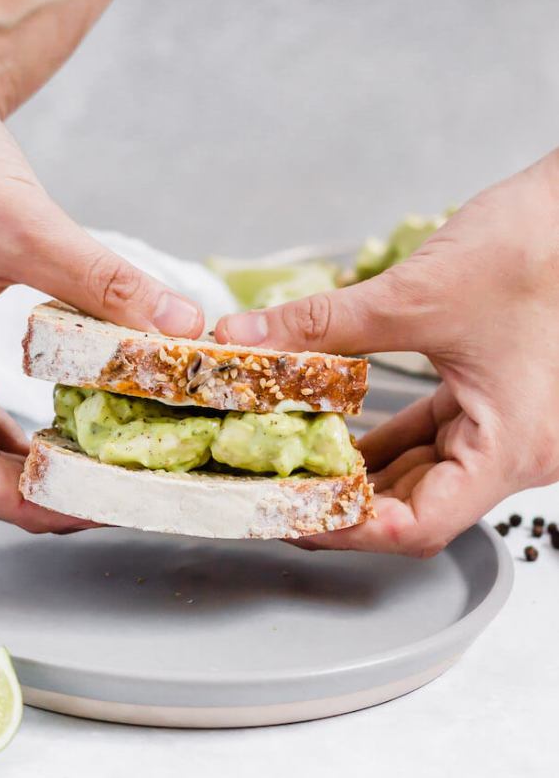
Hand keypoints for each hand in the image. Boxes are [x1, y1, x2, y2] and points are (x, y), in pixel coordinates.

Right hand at [0, 28, 202, 530]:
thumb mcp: (25, 224)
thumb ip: (104, 281)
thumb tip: (177, 324)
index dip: (38, 505)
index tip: (103, 506)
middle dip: (48, 495)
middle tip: (121, 496)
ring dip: (42, 468)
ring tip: (109, 471)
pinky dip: (32, 432)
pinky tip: (78, 427)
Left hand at [216, 152, 558, 555]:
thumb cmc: (536, 246)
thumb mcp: (417, 293)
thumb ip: (324, 324)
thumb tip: (247, 337)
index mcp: (511, 446)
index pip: (419, 525)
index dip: (348, 530)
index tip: (290, 515)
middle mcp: (515, 452)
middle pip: (416, 508)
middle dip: (343, 503)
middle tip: (276, 492)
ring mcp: (506, 429)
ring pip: (421, 476)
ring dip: (360, 473)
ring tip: (296, 465)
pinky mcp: (493, 402)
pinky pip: (432, 439)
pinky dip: (384, 442)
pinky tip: (337, 434)